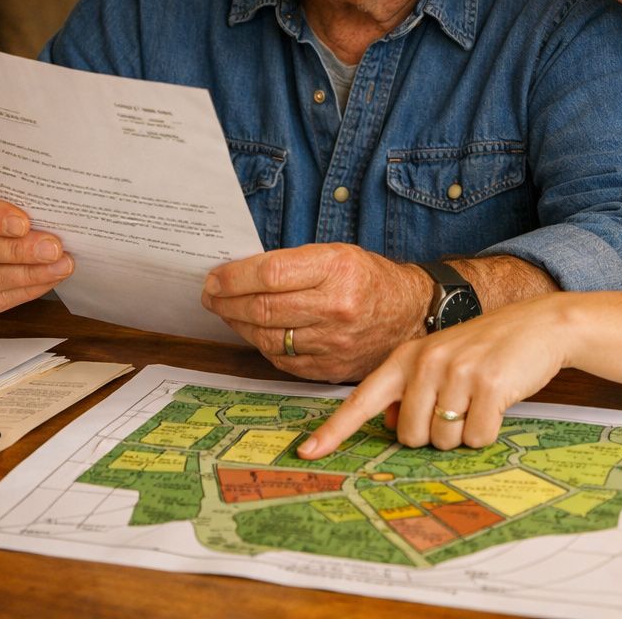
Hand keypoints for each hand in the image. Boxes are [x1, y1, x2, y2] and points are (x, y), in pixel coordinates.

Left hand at [201, 243, 430, 381]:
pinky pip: (281, 359)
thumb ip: (293, 263)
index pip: (271, 273)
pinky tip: (253, 331)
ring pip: (266, 337)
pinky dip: (260, 344)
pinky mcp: (330, 368)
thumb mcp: (337, 254)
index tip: (214, 277)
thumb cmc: (368, 278)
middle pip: (264, 307)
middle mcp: (337, 308)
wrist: (410, 314)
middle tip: (211, 295)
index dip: (234, 277)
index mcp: (338, 269)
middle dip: (227, 301)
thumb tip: (238, 273)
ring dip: (238, 324)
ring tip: (227, 311)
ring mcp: (334, 343)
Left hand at [297, 294, 572, 457]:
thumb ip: (411, 389)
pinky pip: (477, 438)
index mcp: (407, 358)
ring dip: (463, 433)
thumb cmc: (487, 349)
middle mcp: (426, 363)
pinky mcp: (488, 386)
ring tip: (479, 401)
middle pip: (409, 436)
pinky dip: (489, 432)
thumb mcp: (440, 359)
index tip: (307, 452)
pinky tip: (498, 404)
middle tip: (457, 407)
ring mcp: (456, 373)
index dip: (334, 430)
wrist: (539, 325)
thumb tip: (391, 426)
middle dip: (434, 434)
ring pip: (443, 441)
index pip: (361, 399)